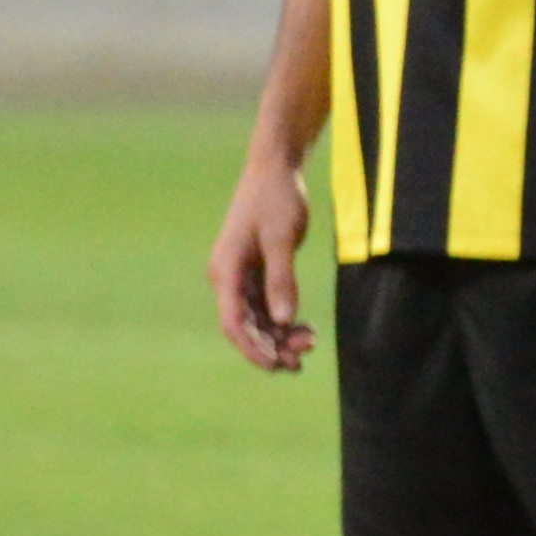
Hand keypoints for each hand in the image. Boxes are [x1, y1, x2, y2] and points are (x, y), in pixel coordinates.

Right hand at [208, 150, 317, 372]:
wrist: (274, 170)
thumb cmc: (276, 199)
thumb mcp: (281, 238)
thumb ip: (281, 279)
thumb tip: (282, 320)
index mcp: (226, 271)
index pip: (233, 322)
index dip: (253, 348)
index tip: (277, 365)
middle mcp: (228, 279)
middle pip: (245, 326)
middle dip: (270, 347)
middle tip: (302, 361)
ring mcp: (240, 277)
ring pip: (257, 320)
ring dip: (279, 337)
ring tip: (309, 344)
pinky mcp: (255, 273)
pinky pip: (265, 307)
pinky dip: (282, 321)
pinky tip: (305, 329)